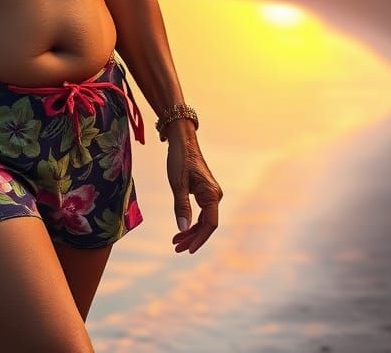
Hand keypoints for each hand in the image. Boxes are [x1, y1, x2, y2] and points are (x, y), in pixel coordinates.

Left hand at [166, 124, 222, 254]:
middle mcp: (214, 196)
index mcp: (212, 194)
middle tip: (176, 249)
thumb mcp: (178, 183)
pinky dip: (190, 222)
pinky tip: (181, 229)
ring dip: (190, 232)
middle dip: (192, 238)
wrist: (182, 140)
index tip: (188, 250)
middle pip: (206, 225)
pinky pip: (200, 213)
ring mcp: (209, 194)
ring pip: (202, 220)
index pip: (209, 224)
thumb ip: (181, 206)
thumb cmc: (180, 159)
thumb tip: (182, 229)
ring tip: (175, 243)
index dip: (199, 239)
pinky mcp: (203, 192)